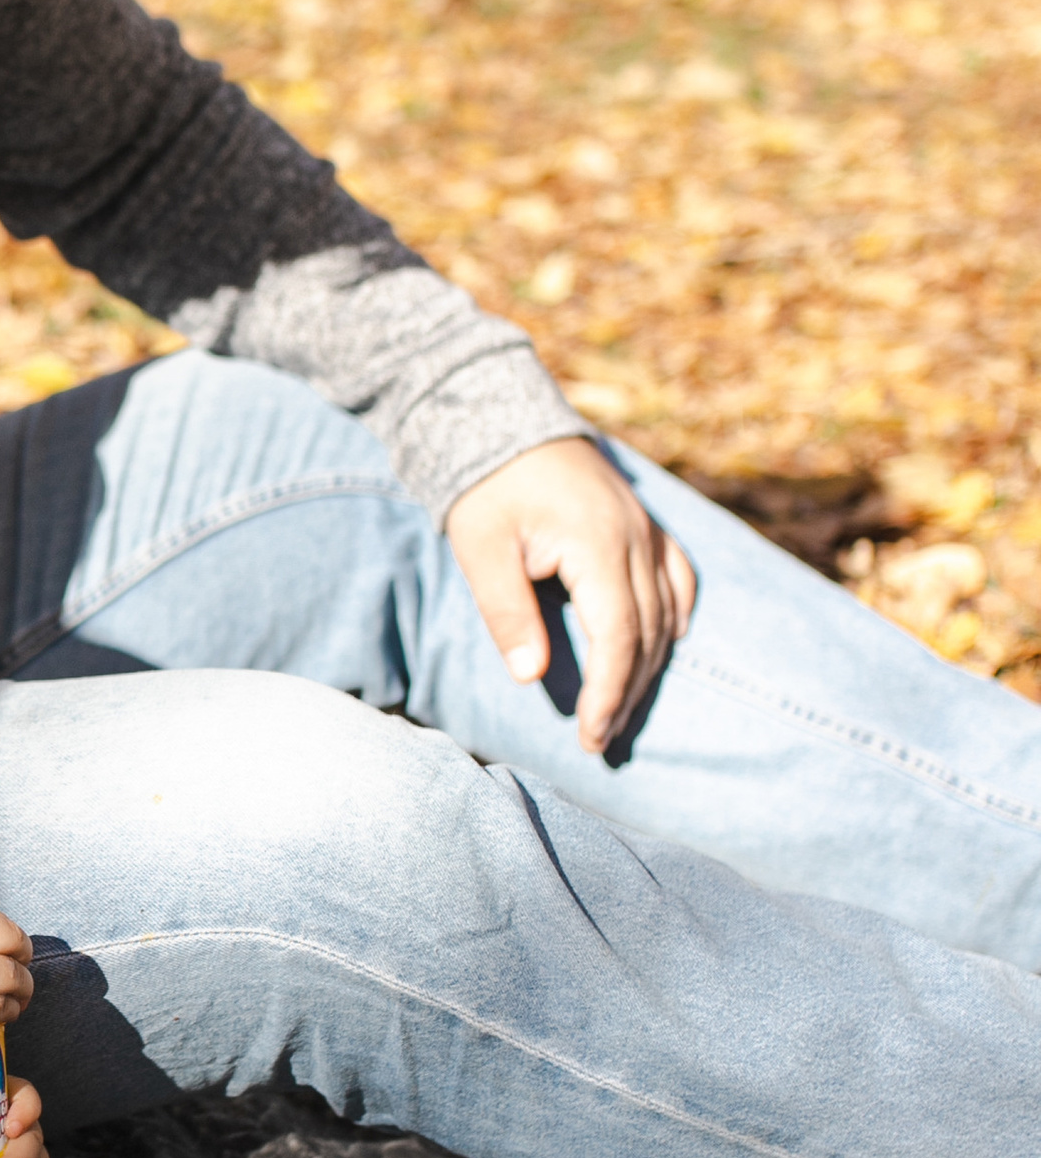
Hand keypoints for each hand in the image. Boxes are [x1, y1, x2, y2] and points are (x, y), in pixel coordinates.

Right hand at [0, 899, 32, 1048]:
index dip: (16, 939)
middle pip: (18, 954)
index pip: (5, 927)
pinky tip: (3, 1012)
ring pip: (18, 984)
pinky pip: (4, 1011)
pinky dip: (8, 1010)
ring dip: (21, 990)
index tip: (16, 947)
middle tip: (20, 969)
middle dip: (23, 963)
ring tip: (17, 996)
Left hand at [443, 437, 696, 755]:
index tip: (591, 739)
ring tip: (621, 711)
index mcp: (599, 545)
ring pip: (666, 610)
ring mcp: (645, 527)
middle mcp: (635, 537)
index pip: (620, 637)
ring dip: (648, 665)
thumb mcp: (481, 548)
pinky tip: (666, 644)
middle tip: (602, 742)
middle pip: (648, 632)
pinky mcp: (642, 521)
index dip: (609, 693)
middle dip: (627, 693)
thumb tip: (531, 676)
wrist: (500, 415)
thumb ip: (507, 611)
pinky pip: (677, 575)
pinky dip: (675, 615)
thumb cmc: (485, 485)